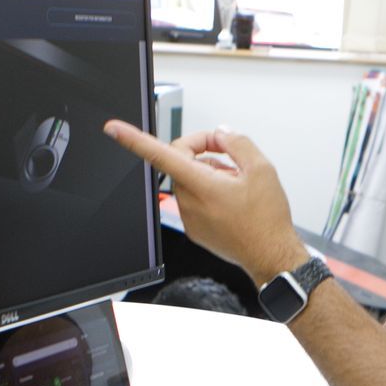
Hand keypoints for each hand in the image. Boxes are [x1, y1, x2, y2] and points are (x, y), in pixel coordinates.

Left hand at [104, 120, 307, 283]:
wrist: (271, 256)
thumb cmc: (266, 220)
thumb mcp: (262, 169)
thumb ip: (237, 142)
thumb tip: (222, 133)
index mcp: (200, 185)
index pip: (159, 155)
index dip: (133, 139)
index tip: (114, 129)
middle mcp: (188, 202)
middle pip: (181, 161)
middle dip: (202, 151)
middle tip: (229, 153)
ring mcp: (189, 218)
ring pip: (189, 180)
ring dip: (208, 172)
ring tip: (237, 182)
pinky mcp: (194, 229)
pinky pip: (194, 199)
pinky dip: (208, 191)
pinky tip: (232, 198)